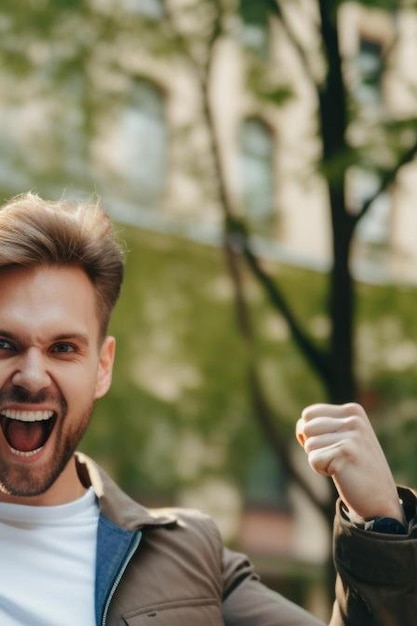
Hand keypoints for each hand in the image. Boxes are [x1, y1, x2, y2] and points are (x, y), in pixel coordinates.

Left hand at [296, 403, 402, 522]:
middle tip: (336, 458)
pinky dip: (321, 470)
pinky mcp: (346, 453)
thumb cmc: (354, 467)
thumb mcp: (343, 438)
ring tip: (340, 465)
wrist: (380, 499)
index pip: (309, 414)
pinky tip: (341, 473)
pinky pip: (313, 459)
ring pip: (309, 445)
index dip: (311, 434)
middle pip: (306, 428)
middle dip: (313, 447)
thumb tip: (300, 427)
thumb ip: (321, 427)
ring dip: (319, 460)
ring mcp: (352, 436)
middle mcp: (354, 419)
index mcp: (353, 411)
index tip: (331, 446)